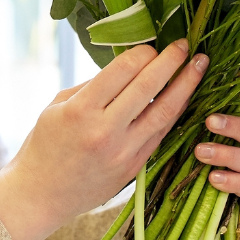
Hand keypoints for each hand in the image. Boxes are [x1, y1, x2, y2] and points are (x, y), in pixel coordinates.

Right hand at [0, 40, 205, 239]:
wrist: (40, 195)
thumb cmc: (44, 145)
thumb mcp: (57, 106)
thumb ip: (92, 86)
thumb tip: (127, 67)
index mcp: (81, 110)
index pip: (123, 70)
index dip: (143, 52)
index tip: (152, 44)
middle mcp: (105, 131)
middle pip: (148, 87)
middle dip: (171, 62)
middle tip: (185, 44)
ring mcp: (123, 152)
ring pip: (164, 113)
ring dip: (186, 86)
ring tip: (199, 65)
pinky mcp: (134, 168)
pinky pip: (161, 134)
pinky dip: (175, 112)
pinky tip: (185, 97)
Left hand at [195, 86, 239, 220]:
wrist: (207, 201)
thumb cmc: (210, 156)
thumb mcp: (212, 130)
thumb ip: (217, 109)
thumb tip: (198, 72)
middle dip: (237, 127)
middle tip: (210, 121)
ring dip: (228, 155)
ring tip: (201, 152)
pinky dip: (233, 182)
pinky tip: (213, 178)